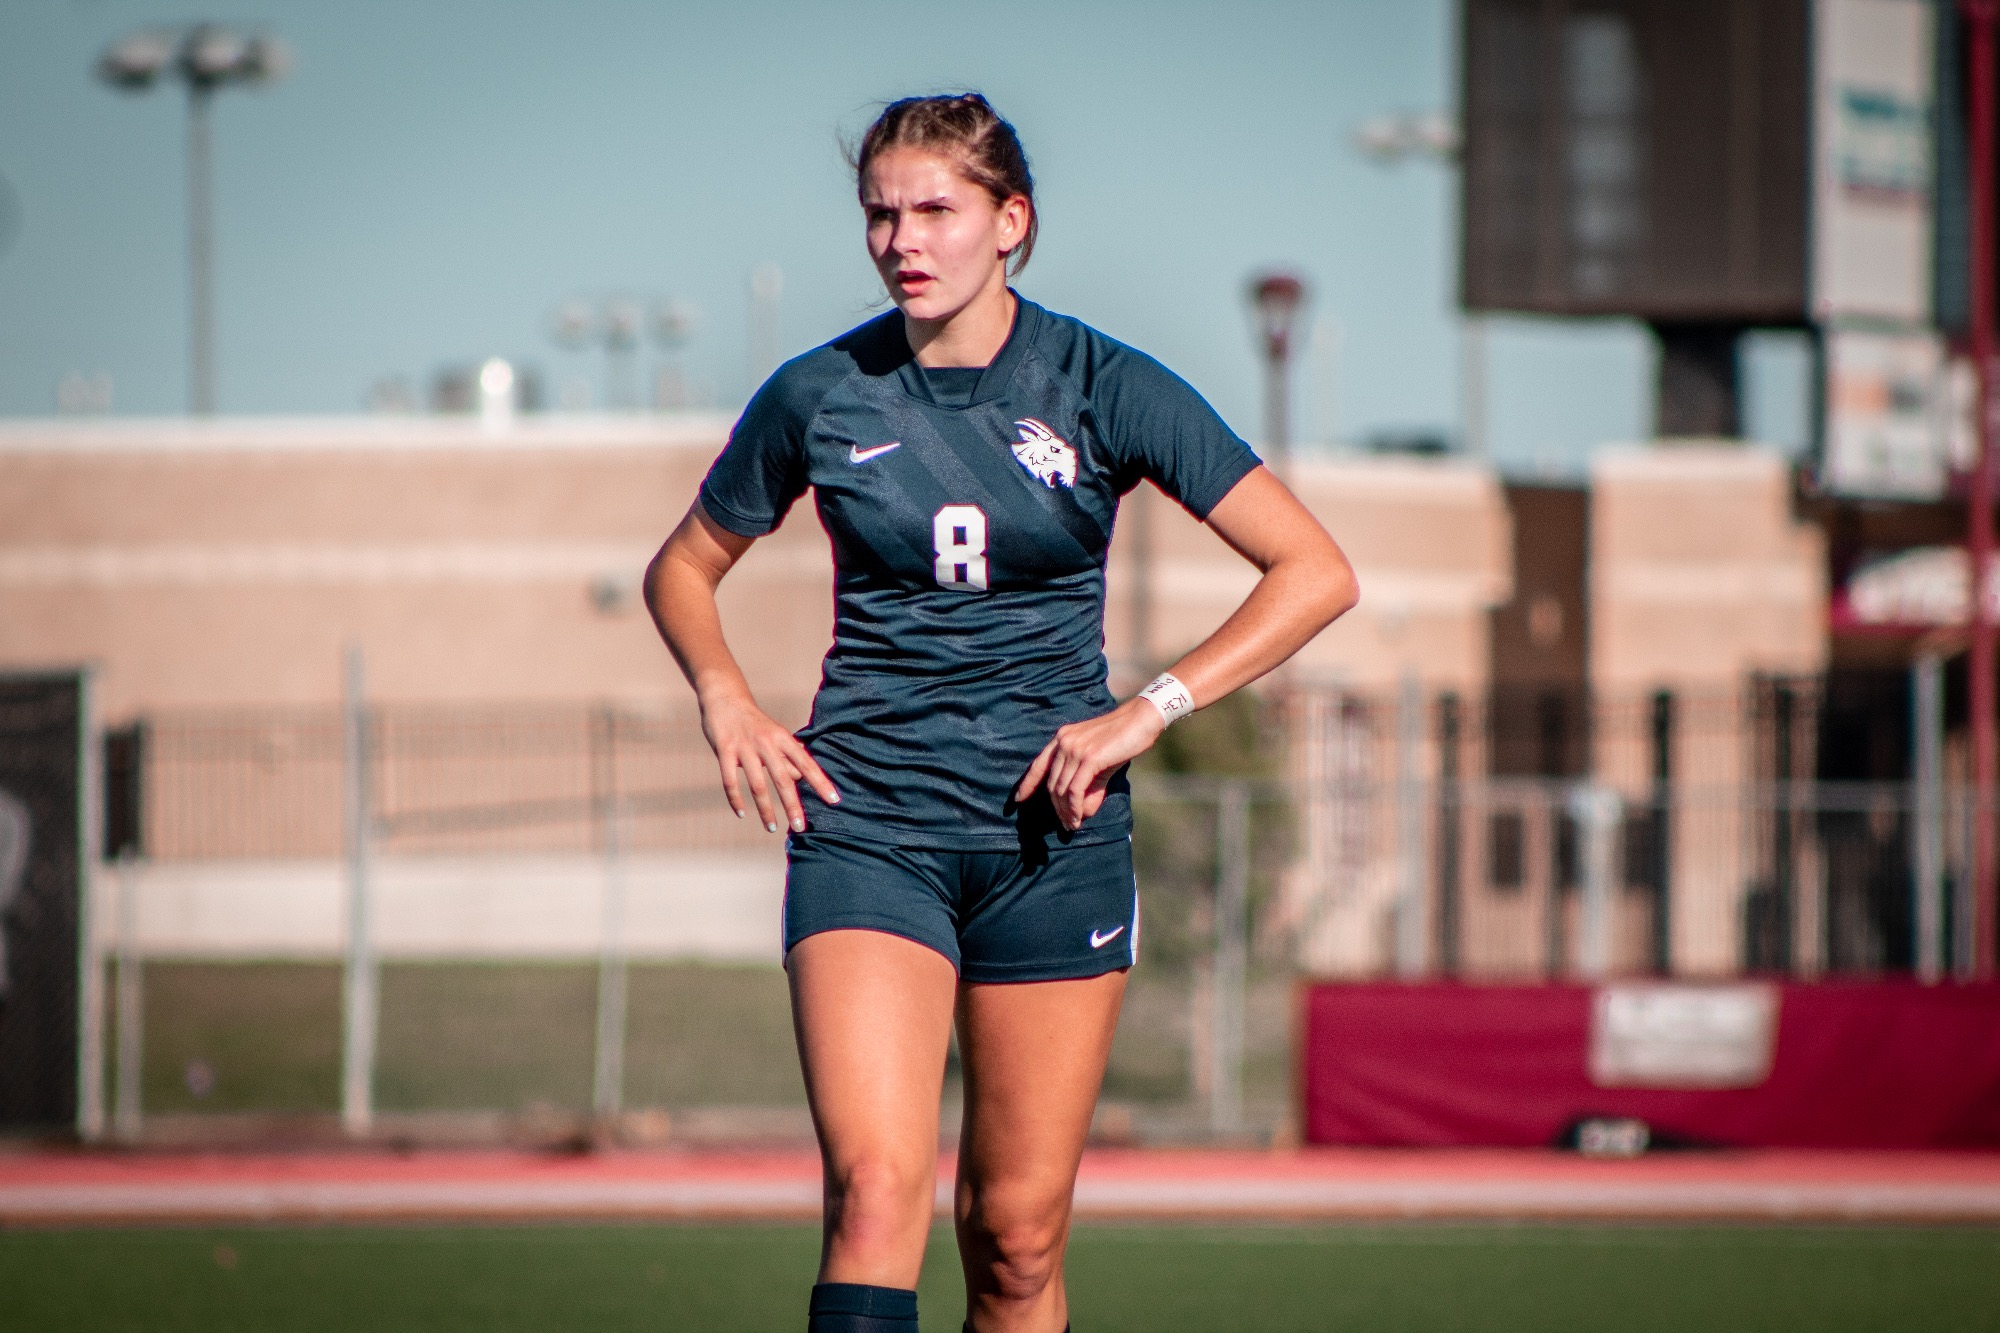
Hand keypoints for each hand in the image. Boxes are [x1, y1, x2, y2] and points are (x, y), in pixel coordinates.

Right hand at [698, 689, 838, 833]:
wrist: (725, 697)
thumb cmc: (754, 722)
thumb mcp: (775, 734)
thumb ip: (787, 755)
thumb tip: (802, 776)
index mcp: (783, 738)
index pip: (806, 763)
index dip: (821, 782)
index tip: (834, 800)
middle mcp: (766, 743)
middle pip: (783, 779)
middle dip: (792, 805)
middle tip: (800, 827)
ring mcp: (745, 747)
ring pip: (757, 785)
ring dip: (765, 809)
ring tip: (771, 828)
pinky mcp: (724, 750)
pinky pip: (730, 780)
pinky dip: (736, 799)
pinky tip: (742, 814)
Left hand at [1014, 698, 1166, 831]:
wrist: (1141, 720)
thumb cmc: (1122, 740)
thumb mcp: (1099, 763)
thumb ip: (1089, 785)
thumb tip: (1080, 813)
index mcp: (1062, 738)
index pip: (1038, 764)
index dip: (1027, 784)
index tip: (1018, 800)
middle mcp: (1063, 742)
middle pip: (1052, 783)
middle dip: (1056, 807)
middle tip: (1065, 824)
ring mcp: (1074, 749)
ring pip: (1061, 790)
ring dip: (1066, 812)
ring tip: (1072, 825)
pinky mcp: (1088, 758)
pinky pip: (1074, 790)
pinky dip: (1074, 808)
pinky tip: (1078, 818)